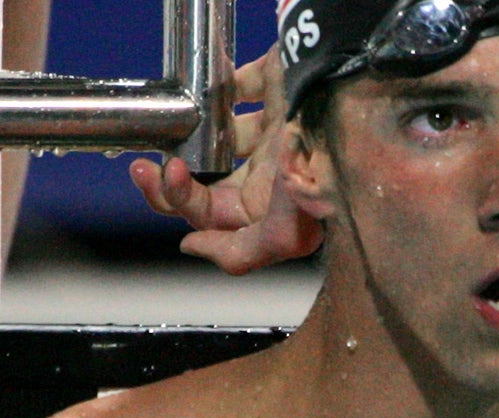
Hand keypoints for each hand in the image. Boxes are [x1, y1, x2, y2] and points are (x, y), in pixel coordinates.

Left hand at [129, 46, 324, 275]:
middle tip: (147, 167)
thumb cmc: (326, 164)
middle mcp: (274, 173)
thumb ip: (244, 252)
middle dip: (174, 181)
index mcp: (277, 208)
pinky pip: (241, 86)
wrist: (351, 95)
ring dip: (190, 135)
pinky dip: (221, 86)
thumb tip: (192, 246)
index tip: (165, 184)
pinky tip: (207, 87)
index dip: (185, 207)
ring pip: (219, 139)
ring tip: (172, 125)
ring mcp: (276, 129)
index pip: (218, 219)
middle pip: (211, 184)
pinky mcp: (281, 84)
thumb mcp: (288, 231)